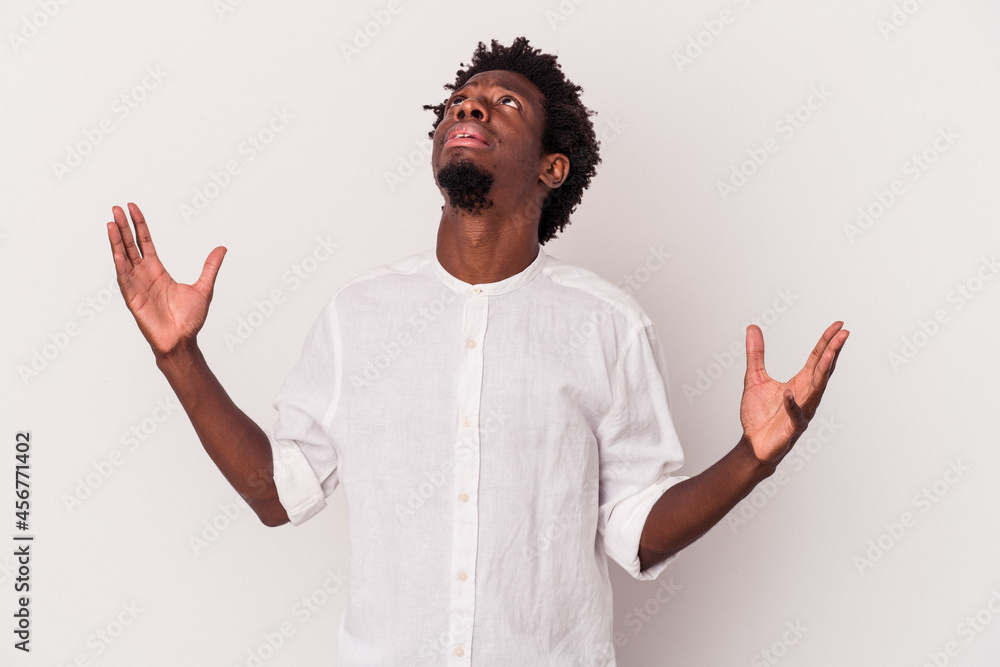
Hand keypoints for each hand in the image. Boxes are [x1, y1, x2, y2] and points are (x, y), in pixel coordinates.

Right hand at [107, 203, 225, 357]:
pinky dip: (119, 264)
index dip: (139, 225)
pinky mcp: (133, 298)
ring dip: (116, 241)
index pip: (144, 242)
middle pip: (130, 246)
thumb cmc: (190, 319)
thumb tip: (222, 248)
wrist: (183, 341)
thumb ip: (210, 267)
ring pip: (123, 258)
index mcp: (157, 271)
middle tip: (116, 208)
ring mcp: (136, 285)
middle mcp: (144, 275)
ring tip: (110, 222)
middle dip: (123, 227)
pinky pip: (124, 278)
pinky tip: (116, 251)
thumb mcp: (204, 288)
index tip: (132, 208)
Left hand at [740, 321, 848, 463]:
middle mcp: (806, 395)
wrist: (753, 444)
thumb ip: (755, 353)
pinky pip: (794, 415)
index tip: (838, 325)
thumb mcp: (754, 377)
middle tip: (844, 333)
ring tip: (830, 354)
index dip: (827, 341)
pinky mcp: (792, 427)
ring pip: (816, 390)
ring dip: (823, 372)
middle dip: (833, 351)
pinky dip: (792, 404)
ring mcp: (802, 411)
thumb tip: (753, 327)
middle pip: (822, 370)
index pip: (817, 358)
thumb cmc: (759, 414)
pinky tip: (788, 393)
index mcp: (800, 382)